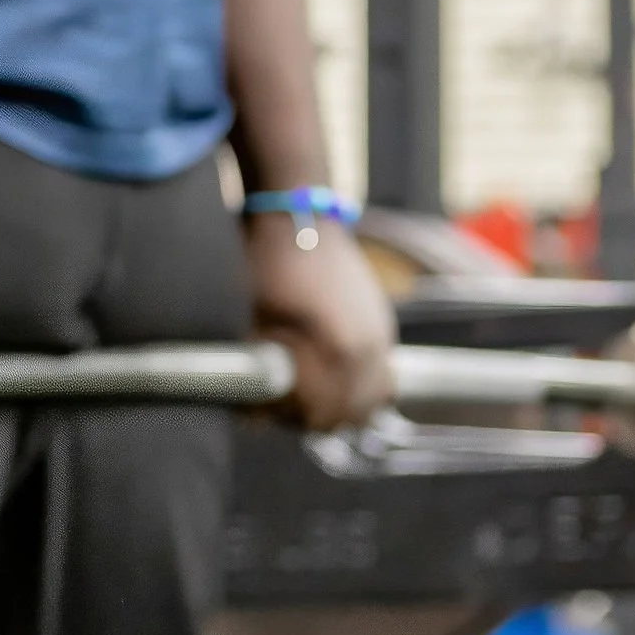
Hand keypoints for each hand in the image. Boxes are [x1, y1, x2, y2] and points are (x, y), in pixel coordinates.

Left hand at [245, 212, 395, 431]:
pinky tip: (326, 369)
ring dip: (343, 403)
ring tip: (306, 391)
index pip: (323, 415)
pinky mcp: (383, 323)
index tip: (263, 411)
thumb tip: (252, 418)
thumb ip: (257, 373)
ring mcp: (381, 335)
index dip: (289, 419)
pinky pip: (381, 372)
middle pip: (354, 413)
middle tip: (282, 406)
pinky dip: (358, 382)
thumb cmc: (266, 265)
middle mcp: (370, 348)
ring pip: (374, 397)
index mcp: (340, 352)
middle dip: (317, 416)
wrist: (297, 215)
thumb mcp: (251, 321)